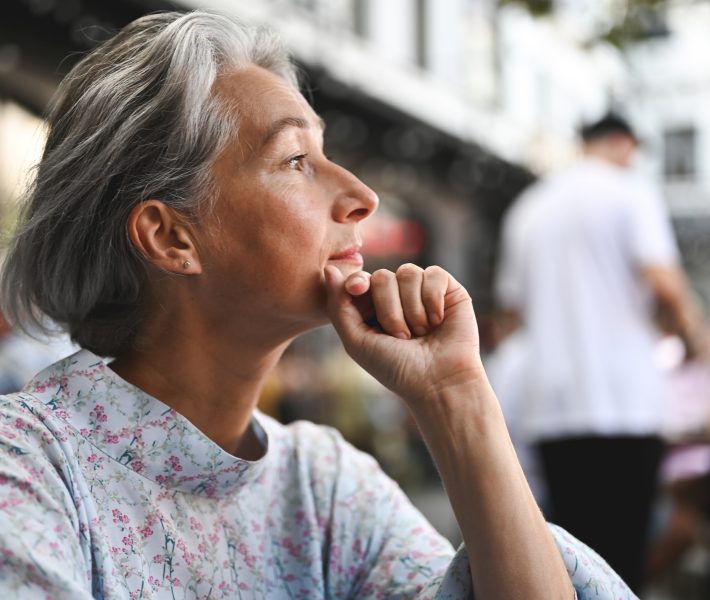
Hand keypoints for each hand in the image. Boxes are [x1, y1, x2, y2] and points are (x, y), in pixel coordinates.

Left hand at [323, 263, 482, 404]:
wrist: (438, 382)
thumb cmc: (396, 368)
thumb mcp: (357, 342)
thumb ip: (338, 306)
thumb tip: (329, 268)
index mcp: (372, 308)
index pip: (359, 280)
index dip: (357, 282)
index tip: (357, 289)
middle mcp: (397, 296)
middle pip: (382, 276)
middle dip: (388, 309)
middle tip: (401, 337)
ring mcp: (422, 291)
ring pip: (408, 273)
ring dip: (412, 309)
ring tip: (420, 333)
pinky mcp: (448, 290)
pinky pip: (434, 274)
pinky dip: (433, 299)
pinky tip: (437, 321)